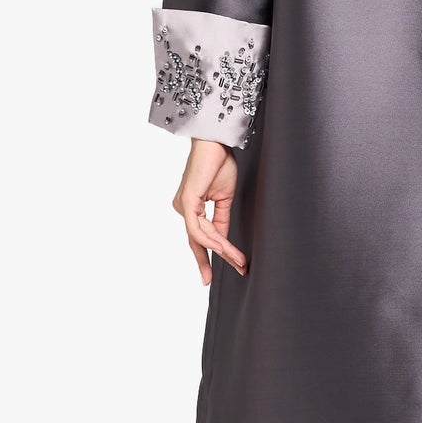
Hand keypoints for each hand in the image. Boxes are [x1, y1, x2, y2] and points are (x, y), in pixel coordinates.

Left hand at [172, 138, 247, 284]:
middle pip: (197, 242)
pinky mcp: (187, 202)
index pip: (200, 237)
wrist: (216, 143)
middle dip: (209, 262)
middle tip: (217, 279)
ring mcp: (183, 206)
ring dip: (222, 251)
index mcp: (190, 208)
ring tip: (238, 261)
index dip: (210, 255)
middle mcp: (183, 209)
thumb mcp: (225, 198)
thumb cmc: (219, 163)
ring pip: (202, 238)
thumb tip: (224, 241)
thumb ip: (221, 220)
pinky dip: (214, 240)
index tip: (217, 273)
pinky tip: (225, 249)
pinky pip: (199, 229)